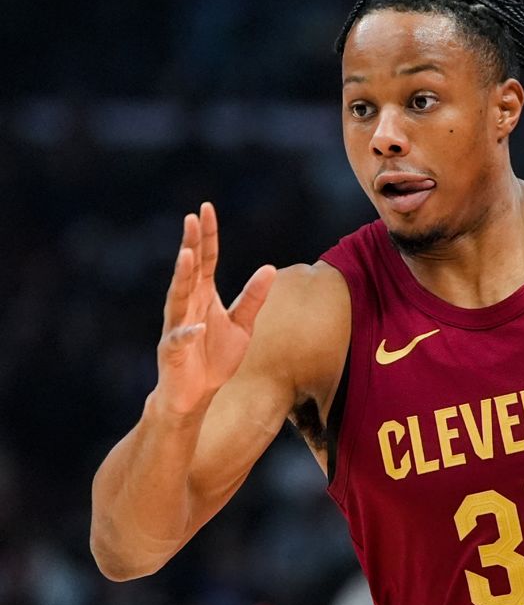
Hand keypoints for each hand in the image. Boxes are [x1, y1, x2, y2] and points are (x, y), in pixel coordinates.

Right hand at [155, 203, 275, 416]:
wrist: (195, 395)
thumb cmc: (215, 357)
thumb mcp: (242, 325)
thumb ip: (253, 298)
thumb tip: (269, 267)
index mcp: (203, 296)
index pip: (206, 261)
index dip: (207, 236)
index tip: (206, 209)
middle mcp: (187, 306)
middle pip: (190, 271)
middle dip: (191, 245)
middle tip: (192, 218)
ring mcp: (177, 327)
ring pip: (178, 298)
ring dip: (182, 277)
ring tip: (186, 255)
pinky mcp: (172, 353)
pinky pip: (179, 340)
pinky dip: (187, 334)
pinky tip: (194, 328)